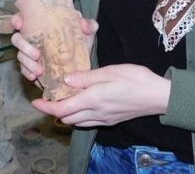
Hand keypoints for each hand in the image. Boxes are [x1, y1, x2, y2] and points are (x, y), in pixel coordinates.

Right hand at [10, 13, 97, 84]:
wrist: (81, 62)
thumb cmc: (79, 41)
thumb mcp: (86, 33)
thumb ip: (88, 26)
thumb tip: (85, 24)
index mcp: (40, 24)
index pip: (22, 18)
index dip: (16, 20)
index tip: (19, 25)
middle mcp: (32, 37)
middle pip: (17, 39)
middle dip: (24, 47)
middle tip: (37, 55)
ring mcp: (30, 53)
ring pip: (20, 56)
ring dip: (27, 63)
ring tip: (39, 71)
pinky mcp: (31, 67)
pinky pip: (24, 70)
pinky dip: (28, 73)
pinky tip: (34, 78)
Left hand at [31, 64, 170, 127]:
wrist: (159, 97)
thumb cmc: (136, 80)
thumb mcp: (109, 72)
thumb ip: (86, 77)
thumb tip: (65, 80)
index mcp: (92, 100)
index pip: (62, 108)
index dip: (46, 107)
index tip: (35, 102)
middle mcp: (95, 113)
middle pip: (66, 118)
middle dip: (54, 110)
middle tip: (48, 98)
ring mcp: (104, 119)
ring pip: (77, 122)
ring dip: (66, 114)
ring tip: (62, 100)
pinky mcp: (111, 120)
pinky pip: (88, 122)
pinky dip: (78, 116)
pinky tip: (81, 105)